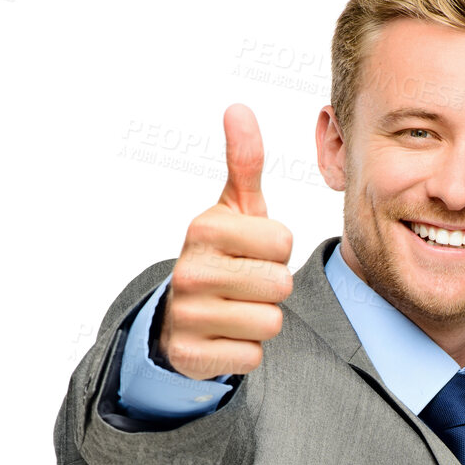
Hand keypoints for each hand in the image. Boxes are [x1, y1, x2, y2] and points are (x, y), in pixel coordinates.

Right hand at [159, 104, 293, 379]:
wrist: (179, 316)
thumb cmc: (221, 256)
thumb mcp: (233, 210)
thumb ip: (243, 163)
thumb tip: (238, 109)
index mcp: (205, 228)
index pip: (284, 243)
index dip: (278, 252)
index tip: (252, 252)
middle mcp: (190, 269)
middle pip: (280, 284)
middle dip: (272, 288)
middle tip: (245, 284)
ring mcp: (188, 314)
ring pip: (270, 322)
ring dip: (261, 321)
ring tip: (236, 309)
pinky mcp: (191, 355)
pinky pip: (252, 356)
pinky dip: (245, 350)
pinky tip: (224, 336)